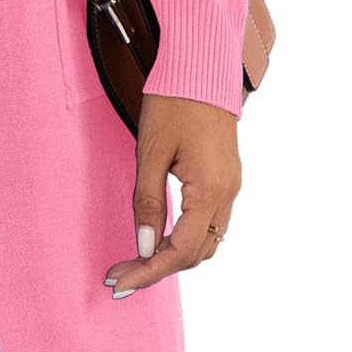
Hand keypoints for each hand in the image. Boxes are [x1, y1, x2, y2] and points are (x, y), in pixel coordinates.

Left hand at [104, 93, 240, 296]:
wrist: (200, 67)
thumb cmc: (172, 103)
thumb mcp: (151, 152)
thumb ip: (147, 201)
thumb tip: (143, 246)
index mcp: (210, 191)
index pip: (180, 251)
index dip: (149, 272)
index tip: (119, 283)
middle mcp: (228, 194)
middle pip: (196, 253)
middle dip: (158, 269)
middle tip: (120, 274)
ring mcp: (231, 187)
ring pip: (205, 241)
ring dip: (172, 256)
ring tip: (134, 260)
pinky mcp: (226, 178)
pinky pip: (209, 222)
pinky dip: (184, 237)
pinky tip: (157, 236)